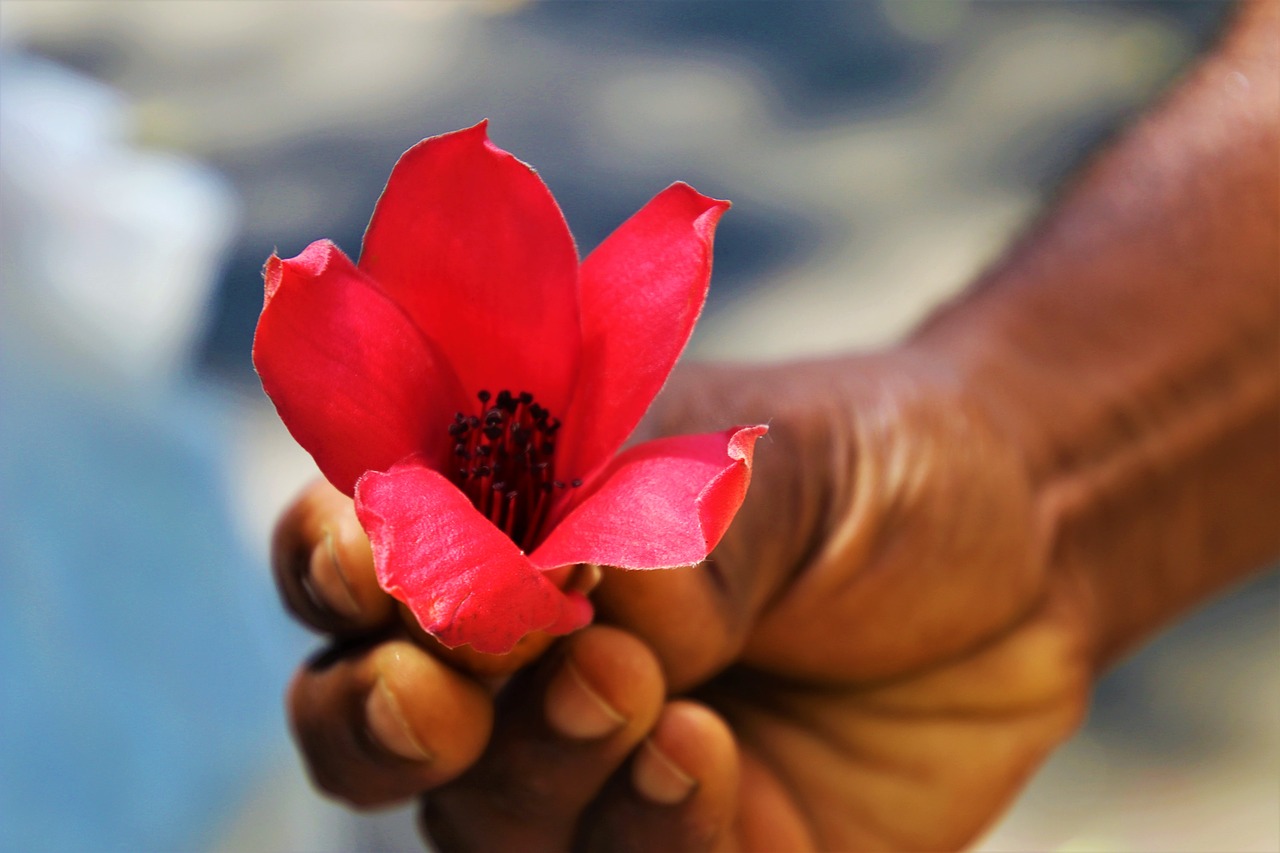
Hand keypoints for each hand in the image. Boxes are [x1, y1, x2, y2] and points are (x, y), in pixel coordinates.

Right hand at [274, 352, 1093, 850]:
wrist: (1024, 553)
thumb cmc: (874, 466)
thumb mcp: (767, 461)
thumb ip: (649, 528)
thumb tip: (555, 593)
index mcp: (512, 525)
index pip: (359, 550)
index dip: (333, 563)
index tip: (375, 560)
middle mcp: (526, 658)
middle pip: (364, 720)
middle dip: (379, 716)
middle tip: (444, 688)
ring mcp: (597, 767)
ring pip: (480, 819)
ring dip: (532, 768)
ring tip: (631, 688)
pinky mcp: (688, 850)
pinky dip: (643, 829)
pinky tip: (709, 760)